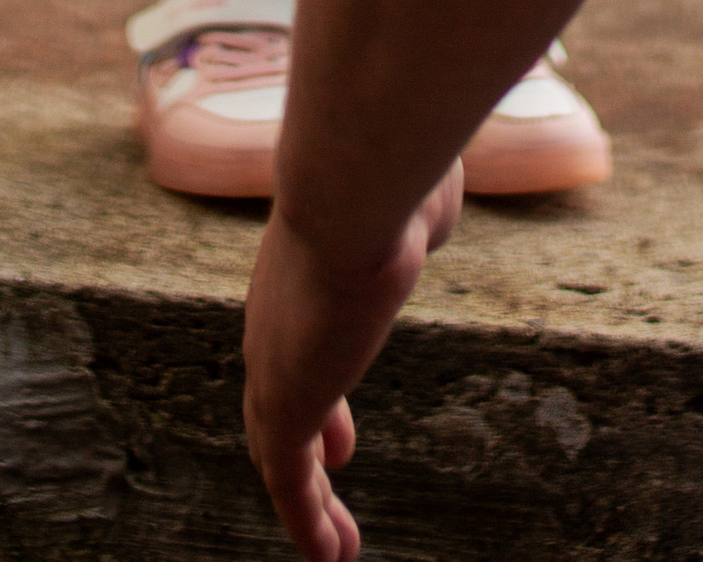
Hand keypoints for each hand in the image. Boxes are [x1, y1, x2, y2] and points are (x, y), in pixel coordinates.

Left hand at [243, 174, 461, 559]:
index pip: (303, 339)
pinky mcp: (283, 406)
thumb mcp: (406, 197)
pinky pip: (288, 482)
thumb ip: (412, 211)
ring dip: (306, 500)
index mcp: (302, 271)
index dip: (322, 385)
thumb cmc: (390, 179)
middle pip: (279, 395)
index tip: (340, 432)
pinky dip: (305, 523)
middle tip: (335, 466)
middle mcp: (275, 317)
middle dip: (310, 438)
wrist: (355, 191)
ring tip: (334, 546)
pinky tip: (332, 557)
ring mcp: (272, 362)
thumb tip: (431, 202)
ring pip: (279, 448)